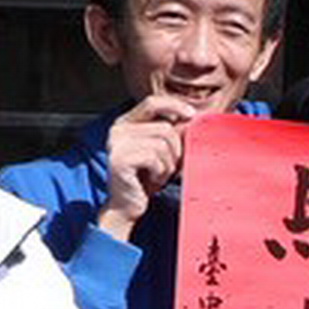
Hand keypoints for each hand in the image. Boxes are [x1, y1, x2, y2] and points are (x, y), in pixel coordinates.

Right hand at [94, 97, 197, 238]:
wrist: (127, 207)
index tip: (192, 115)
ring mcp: (117, 144)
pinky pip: (154, 158)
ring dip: (168, 164)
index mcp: (126, 122)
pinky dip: (160, 172)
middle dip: (175, 150)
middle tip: (167, 167)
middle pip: (165, 128)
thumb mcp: (163, 153)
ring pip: (162, 144)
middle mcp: (118, 130)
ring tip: (158, 175)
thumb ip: (174, 134)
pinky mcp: (119, 160)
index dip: (175, 105)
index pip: (152, 102)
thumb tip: (192, 119)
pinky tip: (151, 180)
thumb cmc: (145, 179)